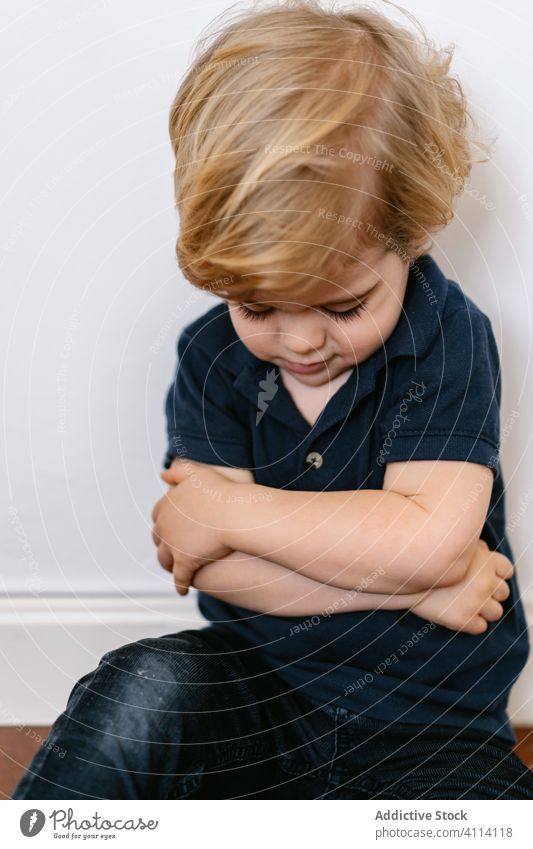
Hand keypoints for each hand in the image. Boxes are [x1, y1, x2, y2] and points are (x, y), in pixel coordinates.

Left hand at [151, 460, 232, 595]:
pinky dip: (180, 585)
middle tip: (171, 548)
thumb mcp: (197, 474)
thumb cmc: (222, 492)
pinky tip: (183, 591)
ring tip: (175, 570)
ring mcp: (172, 545)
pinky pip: (179, 578)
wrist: (235, 513)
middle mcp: (164, 526)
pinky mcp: (184, 562)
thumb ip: (179, 472)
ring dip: (169, 564)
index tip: (171, 525)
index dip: (165, 520)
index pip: (158, 514)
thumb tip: (163, 475)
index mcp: (166, 505)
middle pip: (158, 537)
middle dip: (164, 543)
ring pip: (164, 559)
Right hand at [410, 538, 513, 633]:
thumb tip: (480, 551)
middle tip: (471, 591)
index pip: (506, 570)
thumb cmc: (424, 554)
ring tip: (465, 604)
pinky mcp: (463, 619)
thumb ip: (470, 547)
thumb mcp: (450, 542)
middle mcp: (485, 580)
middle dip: (489, 593)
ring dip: (483, 609)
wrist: (400, 569)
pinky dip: (471, 623)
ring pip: (496, 612)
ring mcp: (475, 601)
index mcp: (484, 560)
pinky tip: (457, 614)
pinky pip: (480, 627)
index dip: (497, 574)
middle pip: (503, 592)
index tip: (485, 576)